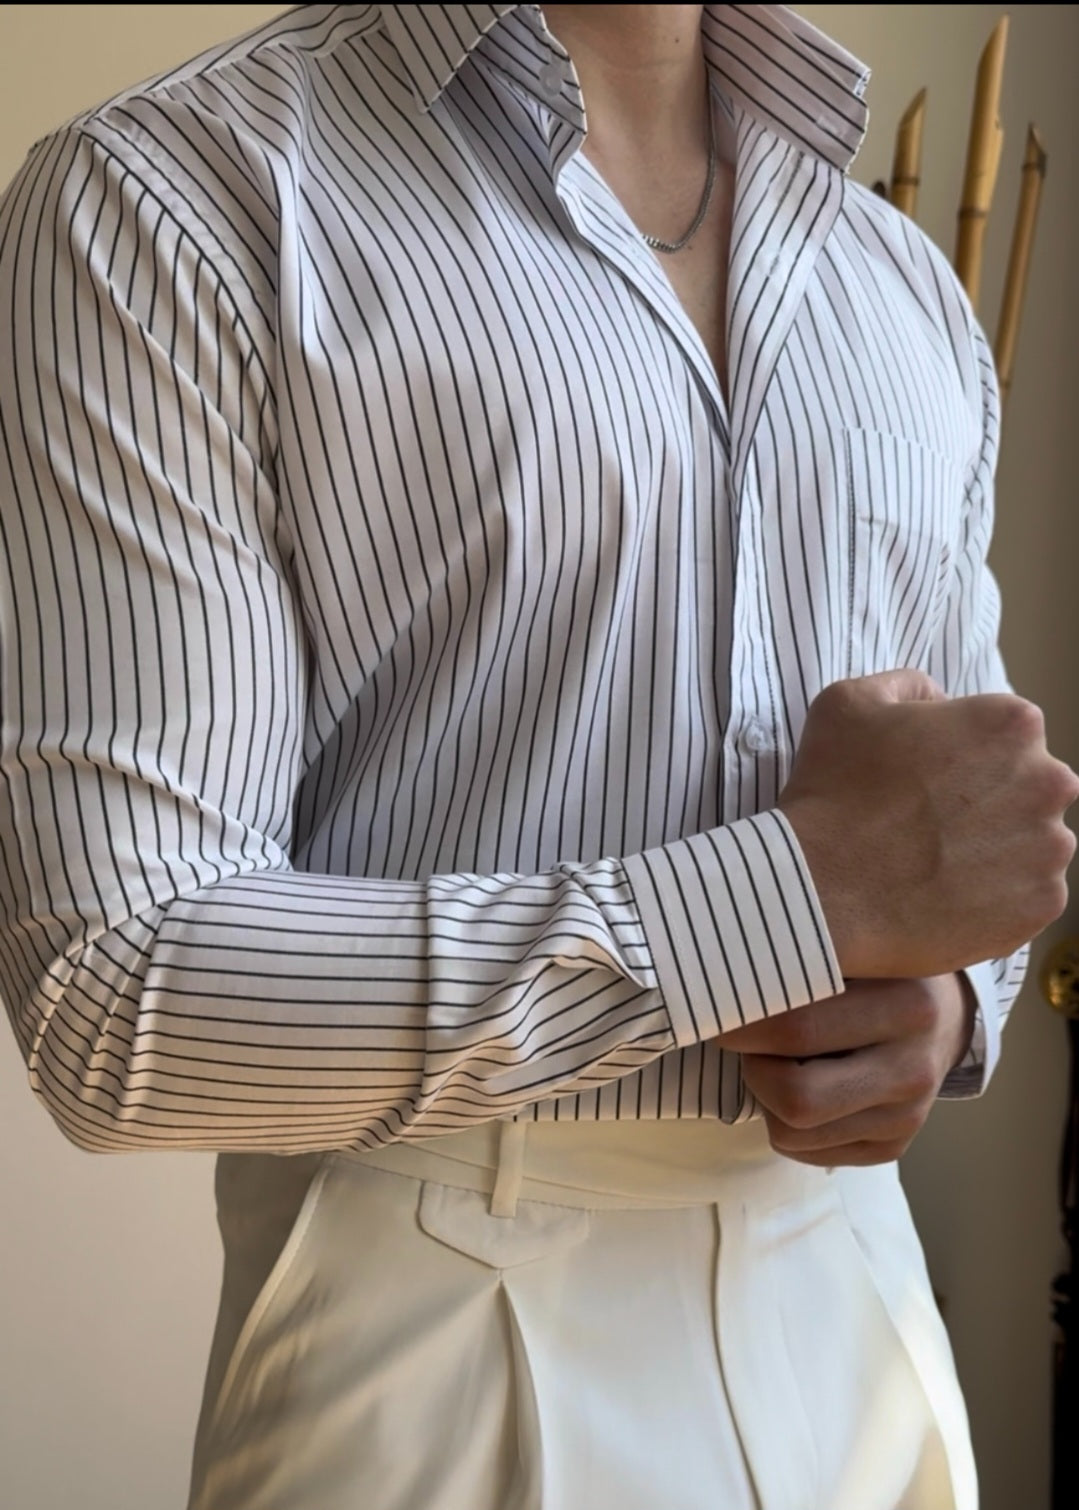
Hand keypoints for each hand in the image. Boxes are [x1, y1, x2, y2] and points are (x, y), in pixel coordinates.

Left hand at [720, 975, 975, 1166]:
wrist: (944, 1012)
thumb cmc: (877, 968)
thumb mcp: (856, 944)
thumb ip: (800, 953)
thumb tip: (718, 965)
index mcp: (907, 1004)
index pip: (796, 1028)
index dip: (741, 1022)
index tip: (720, 1002)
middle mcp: (914, 1067)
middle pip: (795, 1096)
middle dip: (753, 1067)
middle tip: (748, 1036)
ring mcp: (908, 1115)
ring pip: (792, 1131)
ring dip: (764, 1095)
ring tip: (779, 1057)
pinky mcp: (893, 1147)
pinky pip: (803, 1151)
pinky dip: (783, 1120)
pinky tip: (802, 1082)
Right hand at [777, 671, 1078, 977]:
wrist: (825, 889)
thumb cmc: (834, 791)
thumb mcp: (850, 702)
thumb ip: (909, 686)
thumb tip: (936, 699)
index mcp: (1012, 724)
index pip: (1005, 732)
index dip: (964, 752)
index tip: (928, 776)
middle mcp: (1048, 781)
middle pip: (1028, 786)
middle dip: (990, 800)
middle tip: (931, 823)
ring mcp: (1050, 848)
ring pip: (1031, 843)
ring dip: (996, 849)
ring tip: (937, 864)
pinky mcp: (1042, 906)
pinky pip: (1027, 897)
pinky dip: (996, 899)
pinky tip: (946, 895)